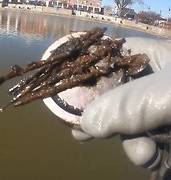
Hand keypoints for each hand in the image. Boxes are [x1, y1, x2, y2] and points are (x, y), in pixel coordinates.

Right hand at [72, 38, 170, 176]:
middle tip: (81, 131)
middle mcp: (154, 83)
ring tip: (144, 152)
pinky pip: (144, 145)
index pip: (110, 59)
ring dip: (131, 143)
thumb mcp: (169, 92)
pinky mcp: (164, 135)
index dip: (85, 75)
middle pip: (113, 96)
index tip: (66, 94)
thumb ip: (130, 103)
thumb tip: (87, 124)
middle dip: (102, 118)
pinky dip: (145, 156)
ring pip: (129, 125)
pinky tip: (151, 158)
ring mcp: (159, 110)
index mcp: (156, 58)